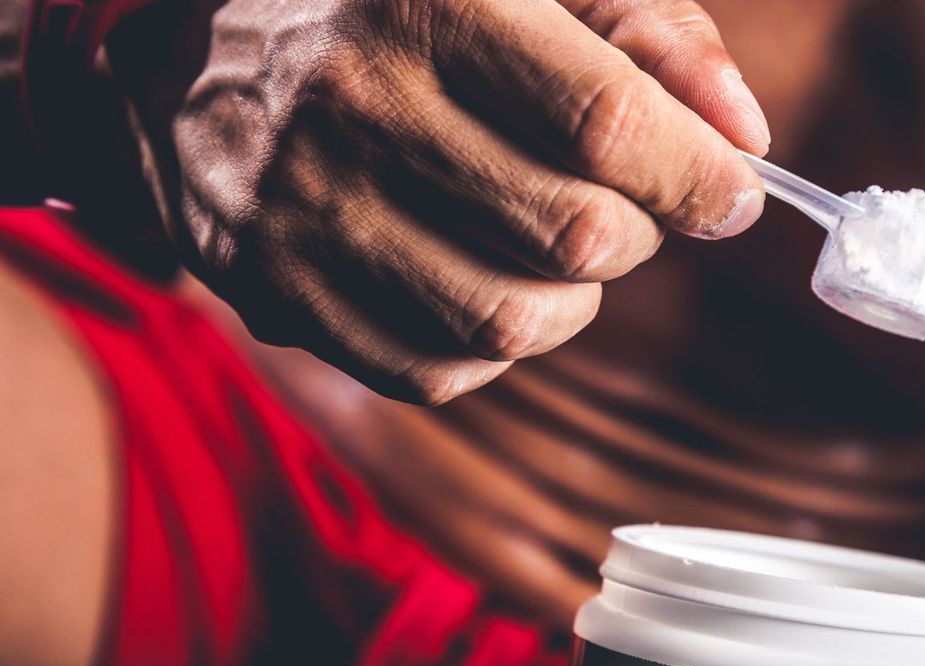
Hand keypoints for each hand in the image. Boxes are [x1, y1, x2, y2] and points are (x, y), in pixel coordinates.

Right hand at [165, 0, 768, 403]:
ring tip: (560, 244)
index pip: (605, 121)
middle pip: (575, 234)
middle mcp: (355, 110)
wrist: (180, 60)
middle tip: (635, 204)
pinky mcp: (279, 298)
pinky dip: (498, 342)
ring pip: (513, 318)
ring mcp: (305, 215)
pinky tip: (485, 276)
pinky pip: (440, 369)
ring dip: (577, 296)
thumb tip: (743, 136)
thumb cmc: (383, 9)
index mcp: (426, 3)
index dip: (697, 174)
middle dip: (643, 232)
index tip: (732, 191)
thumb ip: (647, 28)